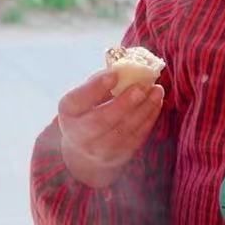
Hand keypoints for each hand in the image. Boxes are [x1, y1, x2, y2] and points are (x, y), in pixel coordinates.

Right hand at [55, 69, 162, 187]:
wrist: (86, 149)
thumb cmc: (89, 111)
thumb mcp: (86, 96)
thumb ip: (100, 82)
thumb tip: (124, 68)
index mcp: (68, 112)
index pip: (78, 100)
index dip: (95, 88)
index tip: (114, 74)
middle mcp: (79, 135)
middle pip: (101, 121)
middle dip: (123, 103)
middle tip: (141, 87)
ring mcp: (99, 150)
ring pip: (123, 131)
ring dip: (143, 110)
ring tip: (156, 91)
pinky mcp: (118, 156)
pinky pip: (136, 138)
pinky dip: (149, 119)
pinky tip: (156, 103)